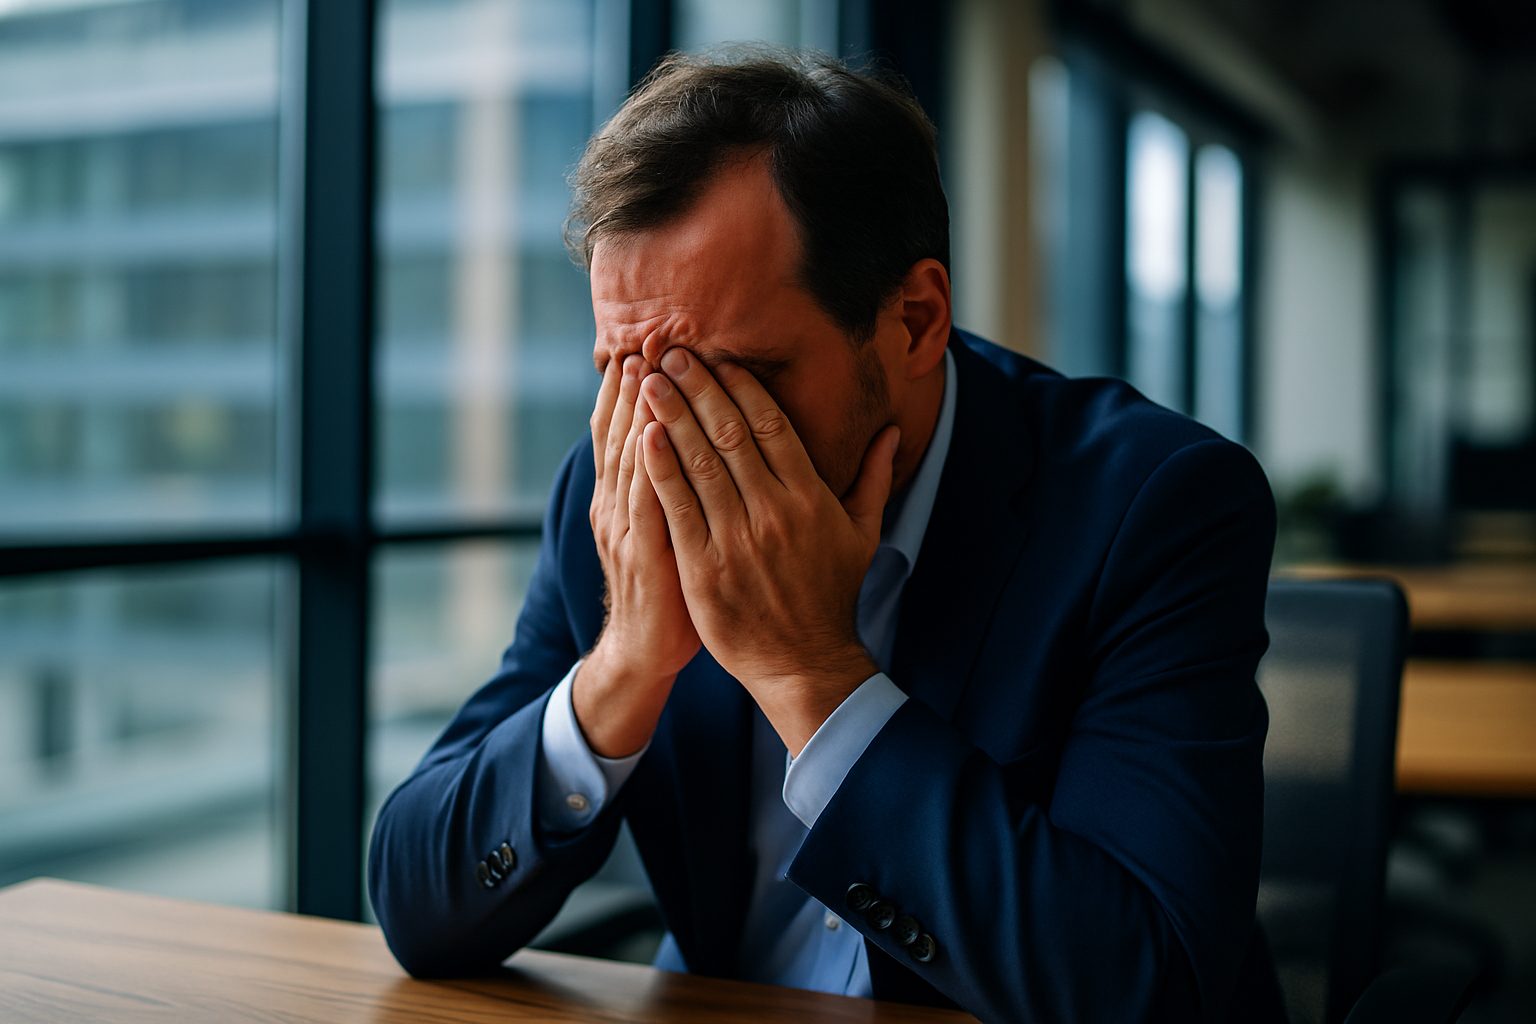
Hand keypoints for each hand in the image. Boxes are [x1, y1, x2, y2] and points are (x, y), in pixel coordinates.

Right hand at [576, 353, 701, 756]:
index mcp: (624, 495)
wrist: (647, 649)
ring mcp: (623, 527)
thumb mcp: (670, 527)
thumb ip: (676, 482)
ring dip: (634, 410)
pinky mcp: (641, 553)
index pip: (626, 429)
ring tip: (643, 366)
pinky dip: (645, 464)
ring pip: (627, 457)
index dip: (632, 387)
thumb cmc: (671, 586)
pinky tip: (650, 433)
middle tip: (643, 337)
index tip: (646, 343)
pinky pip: (643, 501)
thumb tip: (688, 438)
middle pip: (620, 432)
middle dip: (631, 384)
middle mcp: (616, 503)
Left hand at [638, 347, 898, 754]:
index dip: (742, 387)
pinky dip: (659, 468)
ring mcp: (737, 539)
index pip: (772, 426)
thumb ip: (873, 477)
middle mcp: (774, 511)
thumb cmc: (831, 595)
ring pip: (700, 463)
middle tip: (673, 351)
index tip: (718, 358)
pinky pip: (679, 508)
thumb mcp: (863, 534)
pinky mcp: (704, 567)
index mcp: (811, 497)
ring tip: (650, 379)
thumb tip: (893, 430)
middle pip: (731, 434)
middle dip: (699, 387)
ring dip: (672, 415)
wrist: (804, 662)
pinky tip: (643, 435)